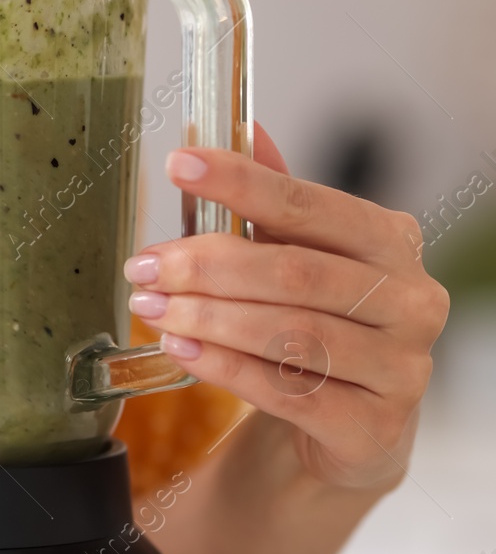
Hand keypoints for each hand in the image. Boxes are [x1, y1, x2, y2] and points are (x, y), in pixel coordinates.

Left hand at [125, 123, 447, 490]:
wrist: (349, 424)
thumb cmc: (319, 322)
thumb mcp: (300, 253)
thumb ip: (276, 198)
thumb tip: (244, 127)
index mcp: (391, 242)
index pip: (308, 204)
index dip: (240, 182)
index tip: (179, 164)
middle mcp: (410, 301)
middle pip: (294, 272)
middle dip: (205, 266)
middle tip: (143, 266)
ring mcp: (400, 367)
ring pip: (289, 332)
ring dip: (207, 317)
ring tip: (151, 308)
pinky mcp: (372, 426)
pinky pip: (286, 389)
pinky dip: (224, 365)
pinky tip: (181, 348)